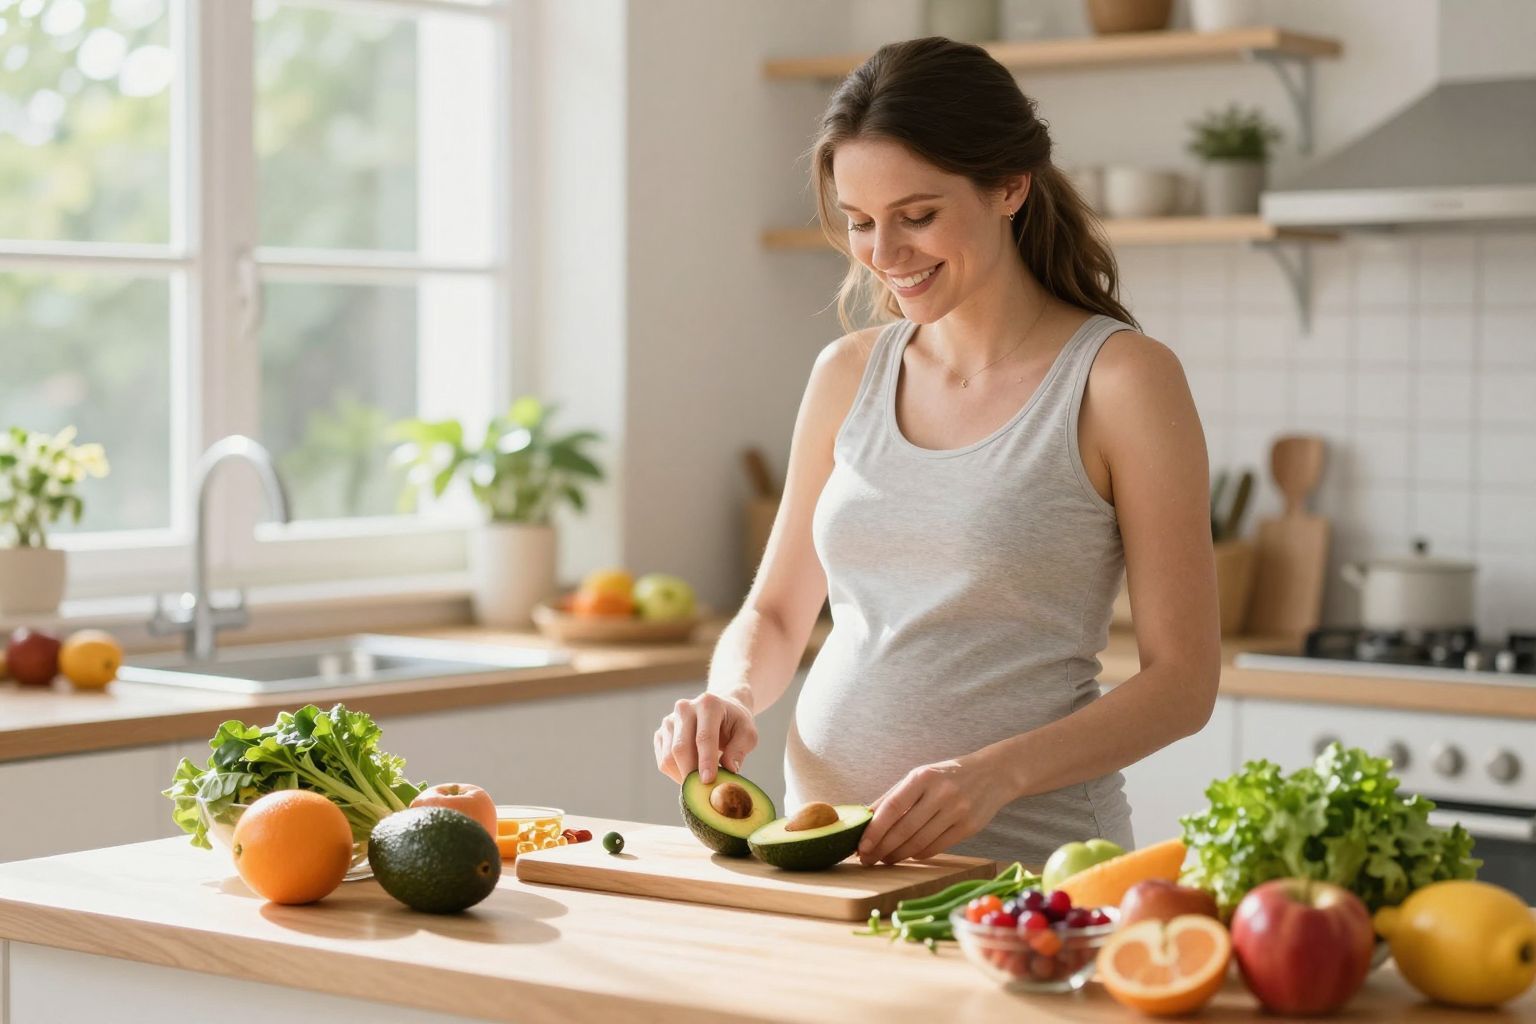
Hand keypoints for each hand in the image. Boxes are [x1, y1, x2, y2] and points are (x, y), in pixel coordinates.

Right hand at [653, 692, 757, 784]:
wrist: (721, 711)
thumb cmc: (735, 724)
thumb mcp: (747, 733)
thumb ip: (740, 749)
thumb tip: (729, 769)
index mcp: (708, 704)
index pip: (704, 737)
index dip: (706, 761)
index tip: (709, 781)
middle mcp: (684, 708)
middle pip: (681, 747)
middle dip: (691, 773)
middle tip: (703, 791)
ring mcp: (669, 720)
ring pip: (669, 757)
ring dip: (683, 776)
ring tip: (700, 783)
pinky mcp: (661, 733)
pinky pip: (663, 761)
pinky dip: (676, 774)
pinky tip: (691, 773)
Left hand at [856, 754, 1012, 865]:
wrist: (993, 774)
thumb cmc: (948, 776)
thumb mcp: (921, 776)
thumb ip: (893, 796)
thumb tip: (865, 818)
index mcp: (923, 777)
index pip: (892, 807)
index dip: (874, 830)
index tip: (861, 846)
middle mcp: (940, 793)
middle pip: (904, 829)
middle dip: (882, 848)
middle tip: (867, 858)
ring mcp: (957, 811)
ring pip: (919, 842)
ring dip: (897, 855)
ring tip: (884, 859)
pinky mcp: (969, 827)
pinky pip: (936, 848)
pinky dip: (918, 854)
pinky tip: (908, 854)